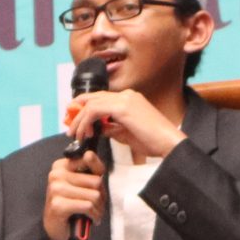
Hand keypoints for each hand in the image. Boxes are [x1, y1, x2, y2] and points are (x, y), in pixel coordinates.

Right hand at [42, 150, 105, 239]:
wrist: (55, 228)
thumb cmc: (71, 204)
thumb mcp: (82, 184)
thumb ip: (90, 169)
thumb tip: (90, 154)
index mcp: (61, 165)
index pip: (89, 158)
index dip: (99, 172)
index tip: (97, 184)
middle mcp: (56, 174)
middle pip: (96, 181)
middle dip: (101, 196)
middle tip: (97, 204)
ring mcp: (56, 189)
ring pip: (94, 195)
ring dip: (99, 208)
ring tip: (94, 212)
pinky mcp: (58, 204)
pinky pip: (88, 207)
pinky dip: (94, 215)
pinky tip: (92, 219)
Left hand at [63, 88, 185, 159]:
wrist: (170, 144)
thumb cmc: (153, 141)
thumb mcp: (126, 134)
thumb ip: (111, 128)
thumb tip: (97, 129)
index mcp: (129, 99)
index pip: (100, 99)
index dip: (84, 108)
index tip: (75, 122)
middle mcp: (127, 95)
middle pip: (93, 97)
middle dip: (77, 111)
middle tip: (69, 127)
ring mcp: (125, 99)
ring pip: (91, 103)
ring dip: (79, 120)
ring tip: (75, 135)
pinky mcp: (123, 107)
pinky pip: (95, 110)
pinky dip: (86, 121)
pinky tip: (85, 134)